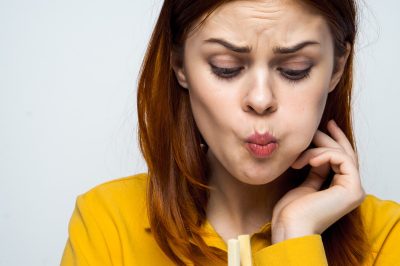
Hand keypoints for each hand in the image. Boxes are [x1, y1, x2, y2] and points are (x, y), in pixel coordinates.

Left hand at [271, 120, 364, 243]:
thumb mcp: (305, 185)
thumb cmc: (292, 211)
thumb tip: (317, 155)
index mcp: (341, 190)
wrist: (290, 227)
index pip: (342, 159)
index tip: (325, 126)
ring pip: (342, 154)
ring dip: (318, 148)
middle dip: (329, 137)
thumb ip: (316, 171)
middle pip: (345, 154)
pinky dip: (323, 154)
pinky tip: (307, 160)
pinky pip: (342, 159)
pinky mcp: (352, 190)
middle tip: (315, 127)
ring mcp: (354, 190)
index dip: (334, 141)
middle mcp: (351, 190)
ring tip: (299, 156)